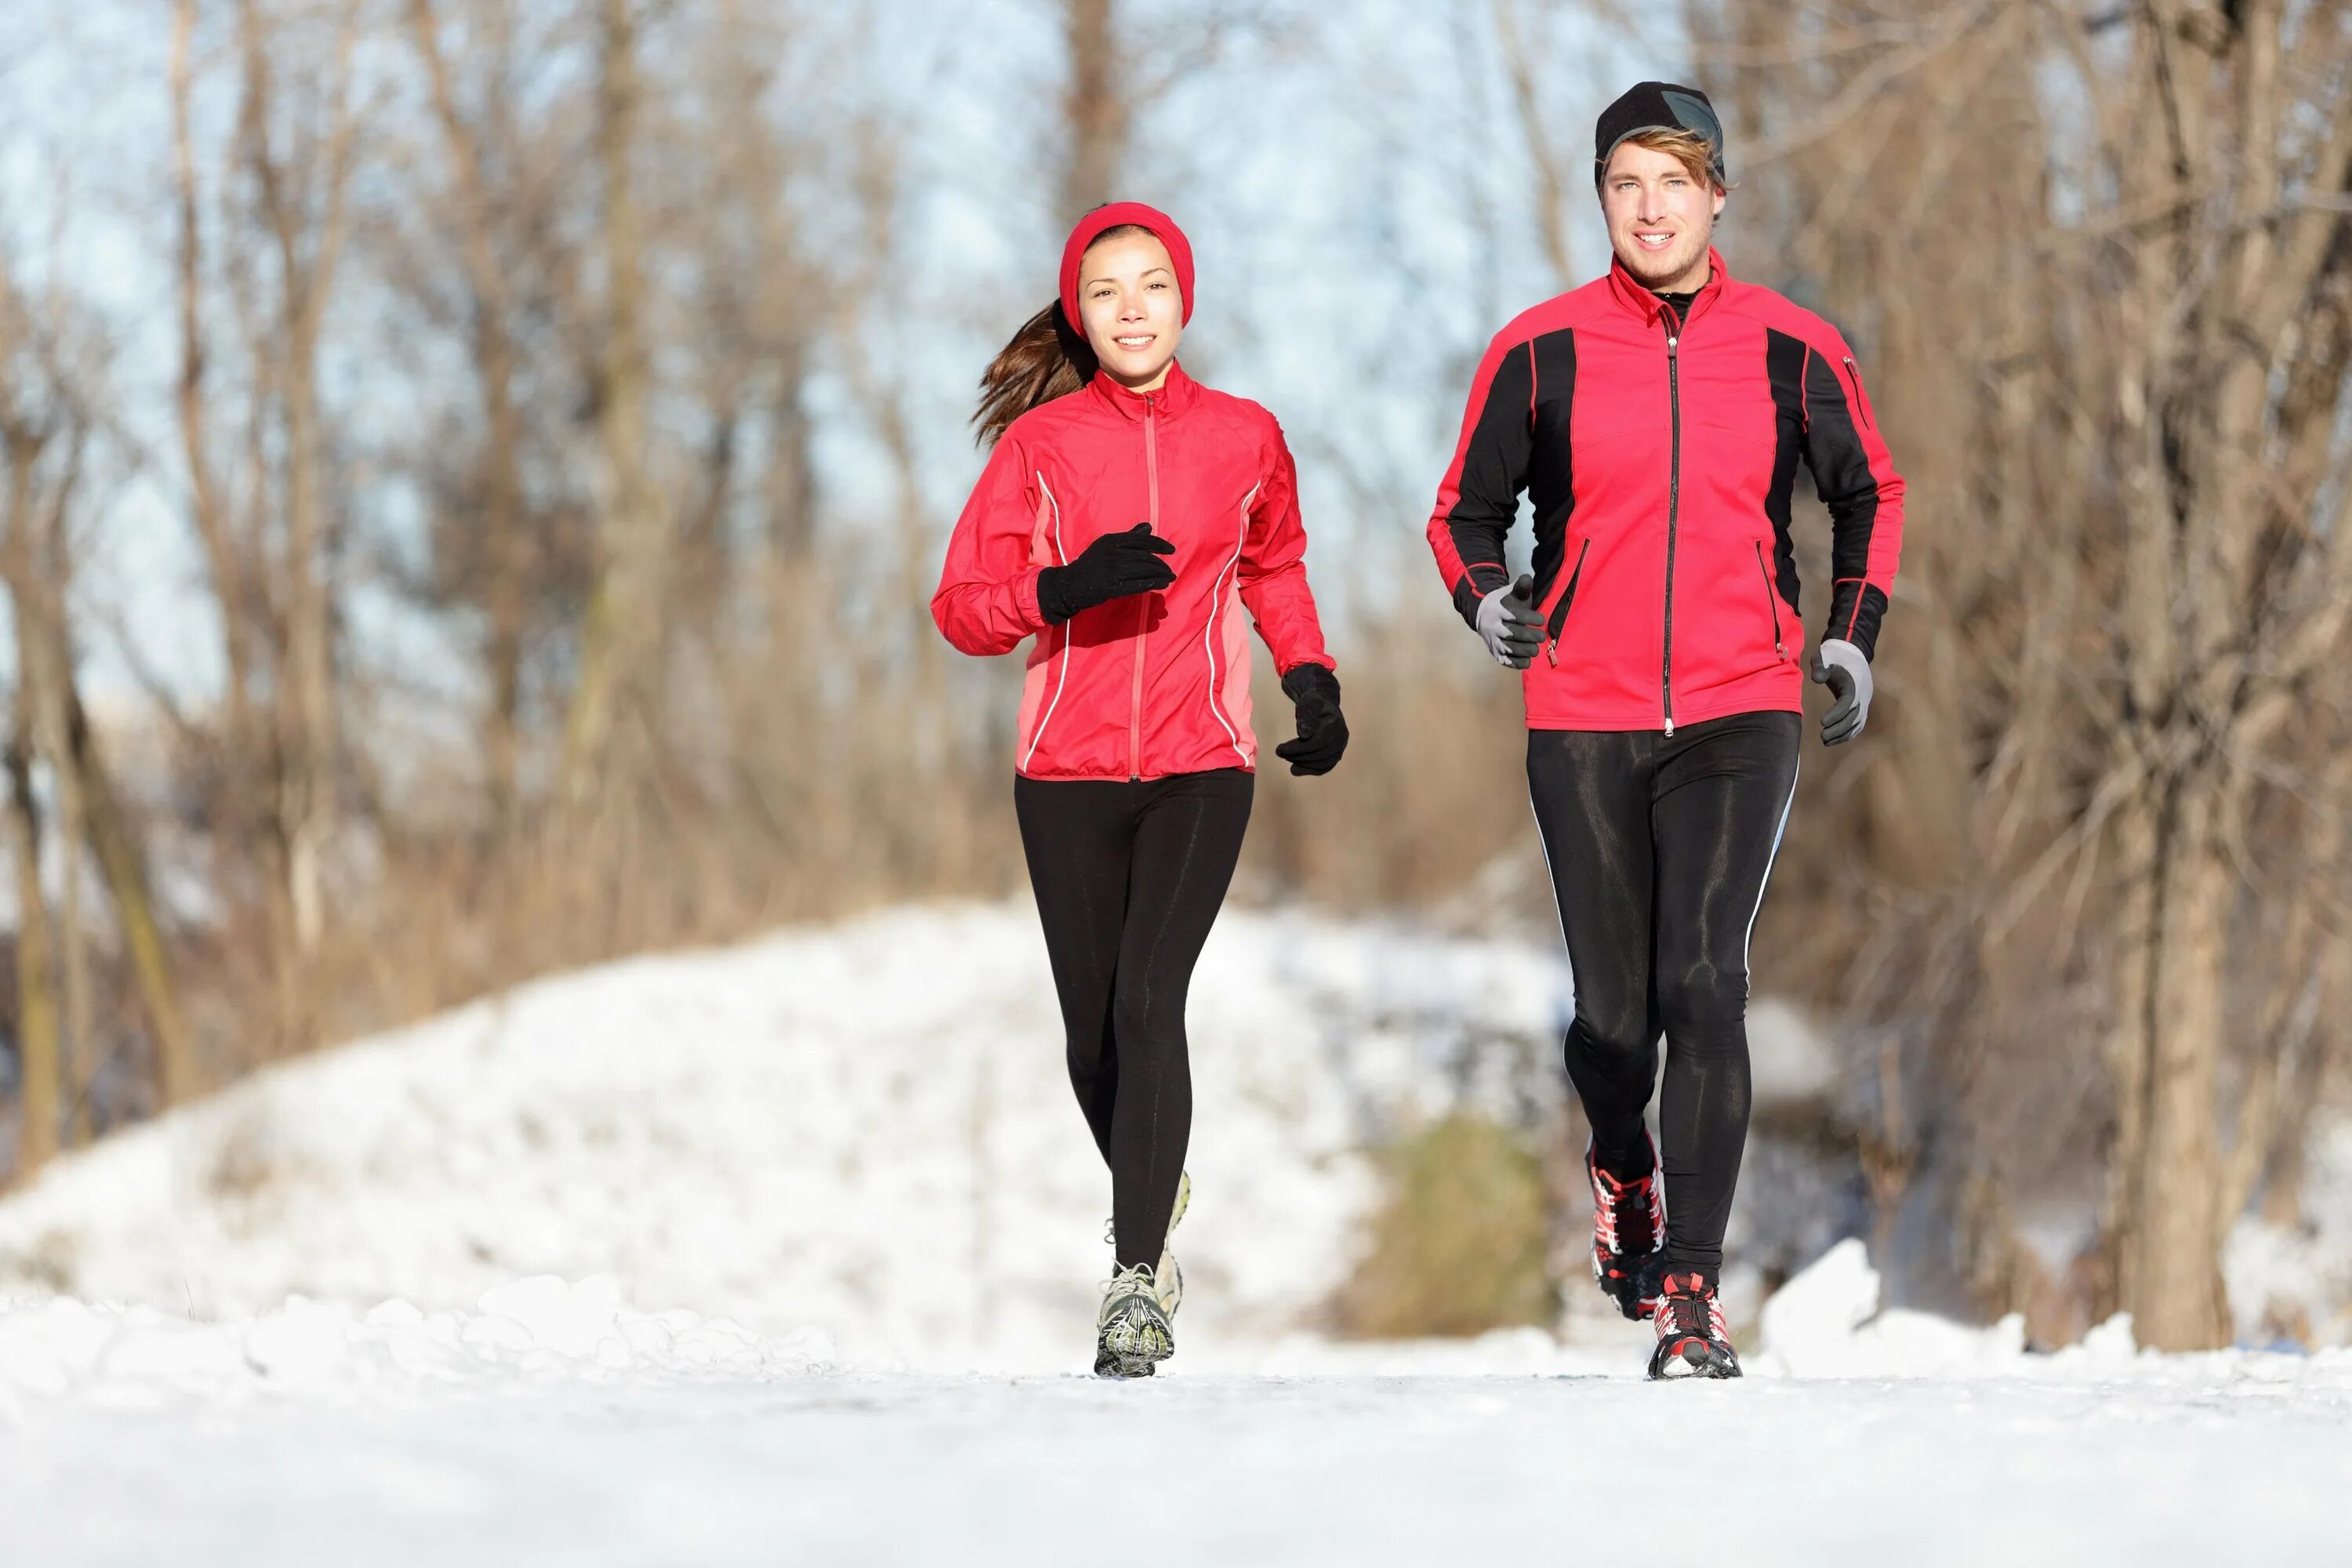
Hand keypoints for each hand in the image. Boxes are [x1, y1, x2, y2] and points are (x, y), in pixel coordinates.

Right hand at [1037, 523, 1175, 623]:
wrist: (1070, 584)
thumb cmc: (1091, 564)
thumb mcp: (1107, 545)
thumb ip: (1128, 536)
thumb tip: (1148, 527)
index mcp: (1111, 540)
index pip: (1141, 540)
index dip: (1159, 544)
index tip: (1171, 550)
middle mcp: (1112, 553)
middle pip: (1144, 557)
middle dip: (1160, 564)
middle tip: (1170, 571)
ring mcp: (1111, 570)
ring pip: (1143, 570)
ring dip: (1160, 574)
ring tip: (1169, 578)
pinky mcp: (1111, 586)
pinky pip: (1136, 584)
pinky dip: (1151, 584)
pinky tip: (1161, 584)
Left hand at [1274, 663, 1346, 775]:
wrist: (1323, 703)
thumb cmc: (1313, 702)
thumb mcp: (1307, 702)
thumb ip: (1306, 715)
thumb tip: (1304, 735)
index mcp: (1336, 724)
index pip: (1318, 742)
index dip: (1300, 748)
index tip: (1282, 749)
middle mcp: (1342, 737)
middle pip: (1320, 754)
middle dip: (1298, 756)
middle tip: (1279, 752)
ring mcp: (1341, 747)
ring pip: (1323, 763)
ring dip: (1302, 764)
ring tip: (1286, 759)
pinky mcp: (1336, 754)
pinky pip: (1324, 767)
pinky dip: (1310, 770)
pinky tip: (1295, 770)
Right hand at [1475, 573, 1543, 667]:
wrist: (1484, 616)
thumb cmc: (1505, 603)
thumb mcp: (1512, 592)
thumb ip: (1521, 586)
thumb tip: (1528, 579)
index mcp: (1498, 610)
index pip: (1515, 615)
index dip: (1531, 618)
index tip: (1541, 619)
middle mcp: (1493, 627)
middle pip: (1514, 634)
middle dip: (1532, 636)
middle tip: (1541, 636)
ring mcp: (1493, 642)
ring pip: (1511, 650)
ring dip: (1528, 650)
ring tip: (1535, 646)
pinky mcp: (1495, 654)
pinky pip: (1508, 662)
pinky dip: (1519, 662)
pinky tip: (1527, 658)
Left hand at [1810, 639, 1872, 744]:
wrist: (1851, 653)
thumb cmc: (1834, 655)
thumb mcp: (1825, 655)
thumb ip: (1820, 665)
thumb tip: (1817, 679)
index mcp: (1854, 683)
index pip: (1848, 702)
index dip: (1836, 713)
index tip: (1822, 722)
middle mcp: (1863, 694)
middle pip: (1854, 716)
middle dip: (1839, 728)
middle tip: (1822, 736)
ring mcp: (1864, 701)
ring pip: (1857, 723)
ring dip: (1843, 734)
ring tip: (1825, 742)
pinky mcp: (1862, 706)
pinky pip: (1858, 723)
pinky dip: (1849, 733)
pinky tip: (1834, 740)